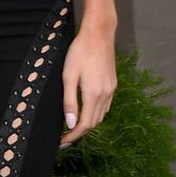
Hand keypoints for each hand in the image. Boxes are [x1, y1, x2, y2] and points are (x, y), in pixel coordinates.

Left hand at [60, 27, 115, 146]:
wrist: (99, 34)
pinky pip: (105, 106)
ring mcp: (111, 89)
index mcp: (93, 94)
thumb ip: (70, 101)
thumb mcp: (68, 76)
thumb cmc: (79, 52)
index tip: (62, 142)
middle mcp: (106, 95)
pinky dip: (96, 114)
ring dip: (88, 124)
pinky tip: (87, 112)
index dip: (73, 136)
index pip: (84, 124)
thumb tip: (70, 124)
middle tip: (65, 138)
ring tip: (73, 128)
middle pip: (93, 123)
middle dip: (79, 132)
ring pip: (101, 115)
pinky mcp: (113, 84)